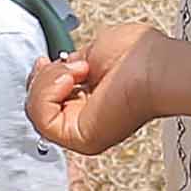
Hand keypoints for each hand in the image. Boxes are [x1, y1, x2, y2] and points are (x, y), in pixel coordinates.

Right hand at [28, 25, 179, 155]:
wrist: (155, 66)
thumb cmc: (139, 56)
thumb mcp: (90, 52)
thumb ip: (67, 66)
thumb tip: (54, 71)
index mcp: (89, 101)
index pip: (46, 98)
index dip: (40, 79)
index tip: (45, 60)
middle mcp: (84, 119)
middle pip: (36, 105)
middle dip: (43, 79)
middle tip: (69, 65)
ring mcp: (81, 131)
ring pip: (35, 112)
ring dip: (47, 83)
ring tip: (75, 71)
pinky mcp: (79, 138)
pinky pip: (42, 119)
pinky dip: (48, 93)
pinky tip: (70, 80)